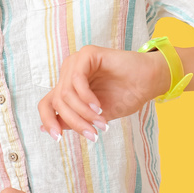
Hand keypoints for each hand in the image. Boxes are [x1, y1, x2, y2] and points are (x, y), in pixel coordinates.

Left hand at [36, 44, 169, 140]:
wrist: (148, 83)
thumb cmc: (124, 96)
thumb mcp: (93, 116)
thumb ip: (71, 119)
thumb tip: (45, 129)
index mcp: (67, 86)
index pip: (46, 104)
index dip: (48, 121)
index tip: (58, 139)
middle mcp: (68, 73)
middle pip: (57, 102)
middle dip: (75, 122)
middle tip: (93, 134)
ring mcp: (76, 62)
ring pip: (65, 93)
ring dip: (83, 112)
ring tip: (101, 121)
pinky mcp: (87, 54)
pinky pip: (77, 79)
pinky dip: (86, 97)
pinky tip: (99, 106)